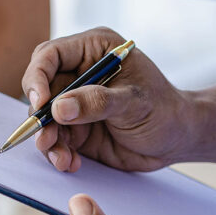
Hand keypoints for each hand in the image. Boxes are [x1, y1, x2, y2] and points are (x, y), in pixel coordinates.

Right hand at [23, 27, 199, 172]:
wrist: (177, 139)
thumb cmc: (165, 110)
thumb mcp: (134, 103)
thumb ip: (97, 102)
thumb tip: (59, 108)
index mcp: (94, 51)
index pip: (50, 56)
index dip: (38, 77)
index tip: (41, 104)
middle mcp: (79, 74)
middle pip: (41, 90)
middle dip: (40, 117)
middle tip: (46, 139)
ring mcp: (75, 103)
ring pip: (44, 119)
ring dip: (48, 141)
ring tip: (62, 159)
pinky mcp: (76, 129)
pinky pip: (55, 141)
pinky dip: (59, 154)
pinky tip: (72, 163)